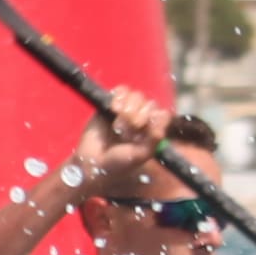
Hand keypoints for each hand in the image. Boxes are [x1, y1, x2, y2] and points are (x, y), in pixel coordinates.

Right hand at [66, 82, 179, 199]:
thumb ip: (155, 138)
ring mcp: (126, 110)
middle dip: (139, 117)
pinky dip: (119, 97)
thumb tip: (164, 114)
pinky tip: (114, 109)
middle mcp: (141, 119)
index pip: (162, 114)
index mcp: (152, 131)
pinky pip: (121, 90)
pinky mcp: (110, 103)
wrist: (91, 162)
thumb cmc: (118, 163)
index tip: (144, 129)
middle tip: (126, 134)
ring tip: (117, 124)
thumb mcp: (141, 155)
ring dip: (128, 109)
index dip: (154, 118)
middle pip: (149, 104)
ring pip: (137, 96)